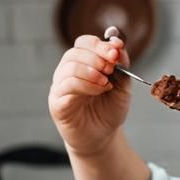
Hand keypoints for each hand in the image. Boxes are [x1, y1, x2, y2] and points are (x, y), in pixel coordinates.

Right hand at [48, 33, 131, 156]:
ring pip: (69, 66)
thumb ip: (122, 66)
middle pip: (75, 52)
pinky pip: (67, 85)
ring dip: (91, 70)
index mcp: (83, 63)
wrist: (102, 137)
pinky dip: (85, 84)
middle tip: (112, 67)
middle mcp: (68, 71)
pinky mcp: (57, 102)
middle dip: (97, 56)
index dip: (100, 44)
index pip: (85, 43)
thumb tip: (118, 44)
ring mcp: (60, 86)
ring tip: (107, 83)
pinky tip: (99, 90)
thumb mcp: (122, 86)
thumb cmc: (109, 110)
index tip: (117, 51)